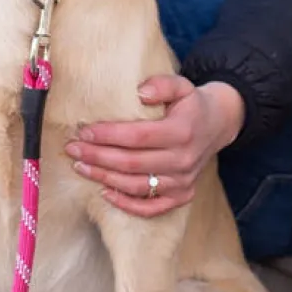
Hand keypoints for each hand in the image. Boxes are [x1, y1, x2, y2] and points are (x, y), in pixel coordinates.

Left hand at [65, 76, 245, 216]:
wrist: (219, 125)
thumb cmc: (192, 103)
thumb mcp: (182, 85)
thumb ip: (162, 84)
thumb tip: (140, 92)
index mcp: (181, 131)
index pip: (137, 137)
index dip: (108, 135)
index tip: (83, 131)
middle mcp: (183, 160)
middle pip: (131, 163)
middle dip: (97, 157)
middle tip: (72, 149)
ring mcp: (183, 181)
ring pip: (136, 185)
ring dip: (104, 178)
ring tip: (81, 166)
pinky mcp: (182, 195)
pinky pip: (151, 207)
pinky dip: (126, 204)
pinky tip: (104, 193)